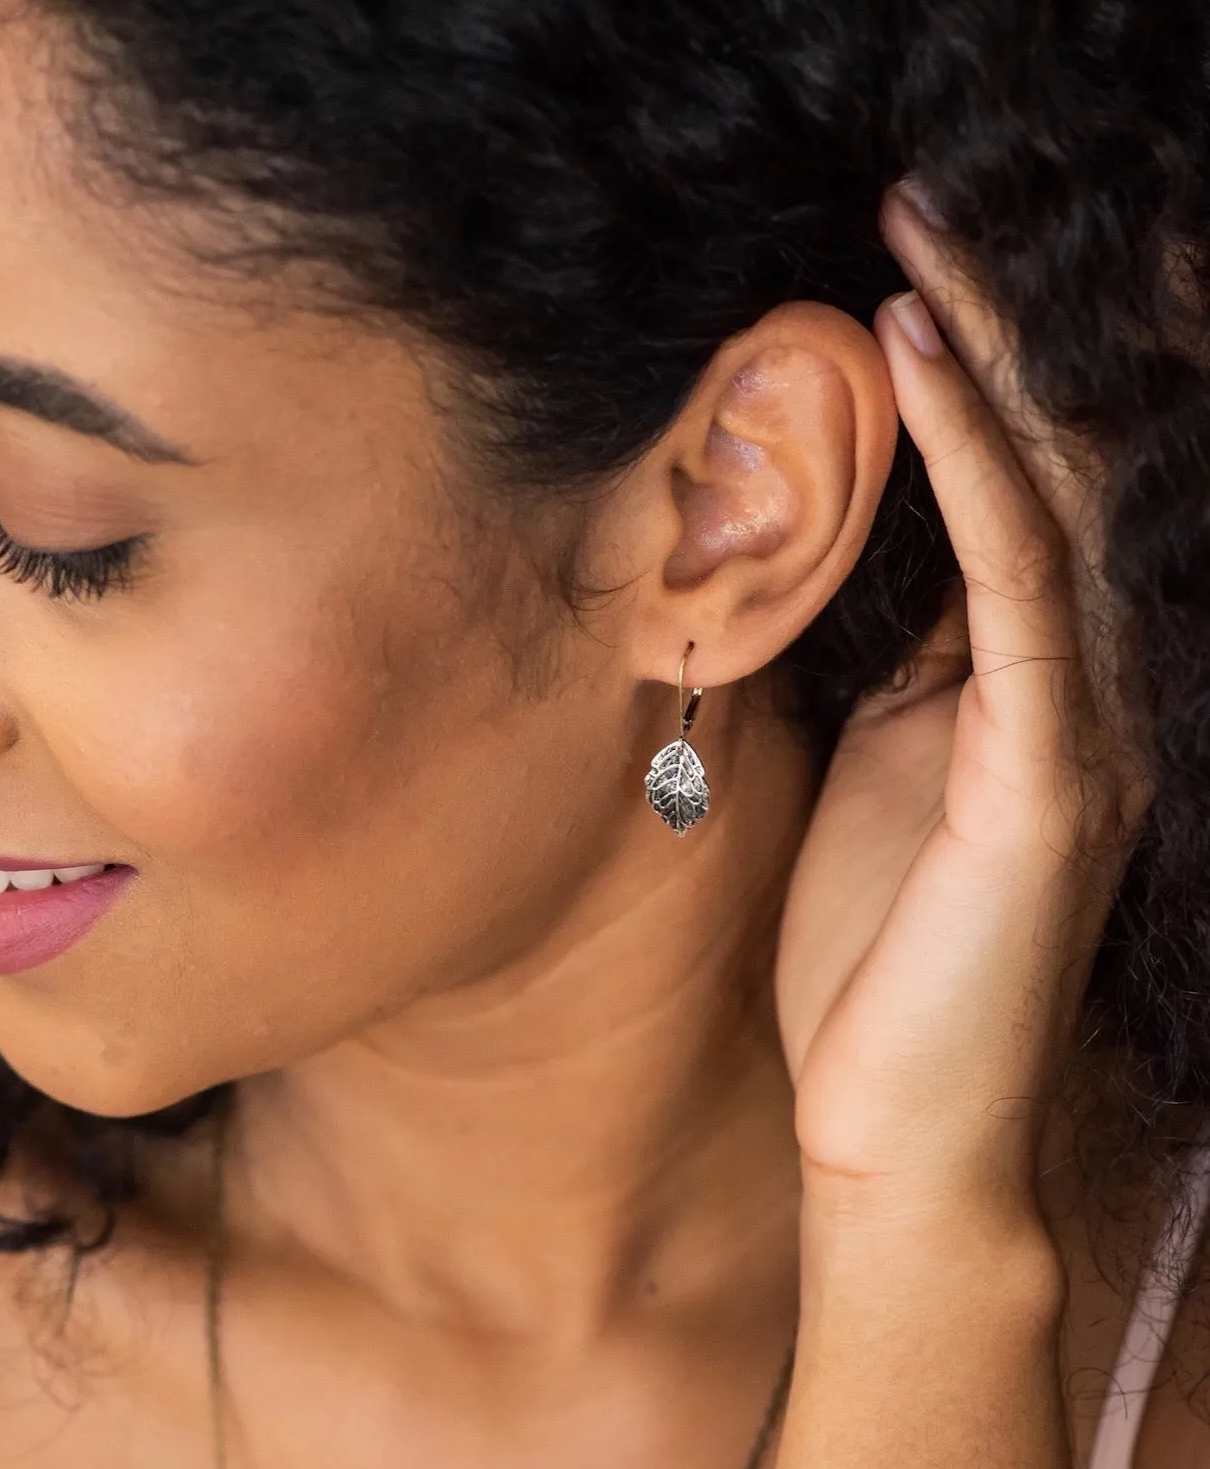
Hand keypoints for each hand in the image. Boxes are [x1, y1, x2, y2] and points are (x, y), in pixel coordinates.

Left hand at [774, 185, 1153, 1222]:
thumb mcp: (879, 775)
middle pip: (1053, 466)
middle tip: (923, 204)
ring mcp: (1077, 725)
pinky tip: (923, 363)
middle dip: (992, 334)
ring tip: (922, 239)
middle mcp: (1072, 685)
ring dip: (988, 363)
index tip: (900, 269)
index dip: (973, 378)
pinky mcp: (1050, 774)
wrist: (898, 1124)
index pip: (1014, 494)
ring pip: (1054, 500)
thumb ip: (899, 667)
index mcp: (1020, 685)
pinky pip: (1017, 586)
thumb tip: (866, 558)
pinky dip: (978, 466)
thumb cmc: (873, 957)